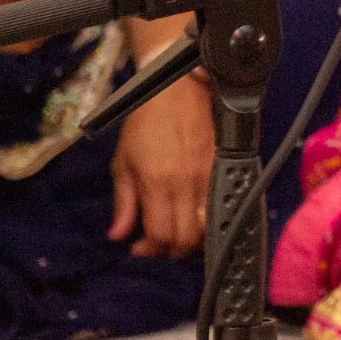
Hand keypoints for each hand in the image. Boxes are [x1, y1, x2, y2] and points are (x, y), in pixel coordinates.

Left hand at [109, 73, 212, 256]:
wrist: (176, 88)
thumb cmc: (144, 122)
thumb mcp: (123, 161)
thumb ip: (123, 202)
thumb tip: (118, 236)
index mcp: (158, 184)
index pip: (161, 237)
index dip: (149, 251)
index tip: (138, 248)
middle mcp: (187, 185)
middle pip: (186, 240)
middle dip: (169, 250)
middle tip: (156, 242)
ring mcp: (209, 177)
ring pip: (207, 228)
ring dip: (190, 238)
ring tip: (175, 229)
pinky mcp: (222, 168)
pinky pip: (220, 205)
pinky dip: (206, 219)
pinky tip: (193, 214)